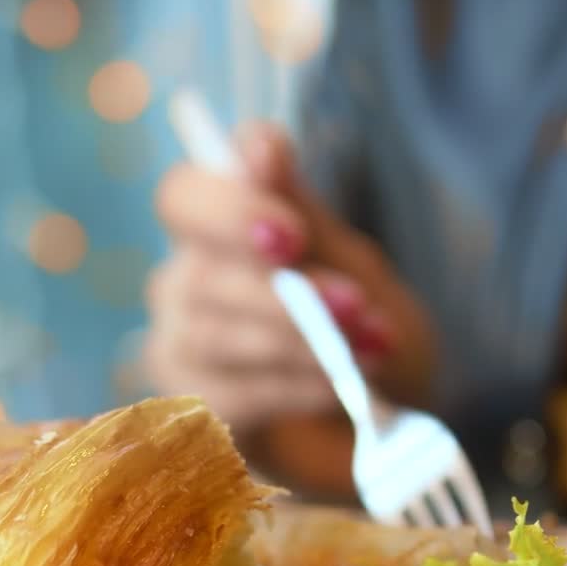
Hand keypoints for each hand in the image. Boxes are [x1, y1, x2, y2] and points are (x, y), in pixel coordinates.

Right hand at [145, 124, 437, 492]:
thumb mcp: (352, 265)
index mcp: (220, 226)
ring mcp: (181, 344)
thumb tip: (260, 148)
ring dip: (298, 342)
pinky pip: (232, 391)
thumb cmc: (362, 326)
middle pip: (196, 273)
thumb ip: (305, 214)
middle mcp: (185, 279)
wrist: (385, 416)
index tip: (291, 234)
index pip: (187, 196)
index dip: (230, 206)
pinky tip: (334, 387)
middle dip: (279, 291)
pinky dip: (293, 387)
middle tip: (349, 304)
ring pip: (212, 332)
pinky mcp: (197, 406)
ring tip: (364, 350)